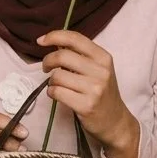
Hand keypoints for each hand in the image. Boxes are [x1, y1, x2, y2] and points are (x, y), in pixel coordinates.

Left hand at [37, 30, 139, 157]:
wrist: (116, 121)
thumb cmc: (103, 93)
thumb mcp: (98, 69)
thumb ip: (80, 55)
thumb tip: (54, 42)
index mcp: (103, 57)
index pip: (75, 38)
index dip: (54, 36)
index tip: (41, 41)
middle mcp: (101, 71)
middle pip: (62, 56)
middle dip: (47, 61)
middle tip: (46, 68)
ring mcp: (94, 89)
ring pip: (57, 76)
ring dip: (51, 81)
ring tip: (57, 85)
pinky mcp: (86, 105)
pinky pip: (57, 92)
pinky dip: (51, 92)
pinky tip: (57, 94)